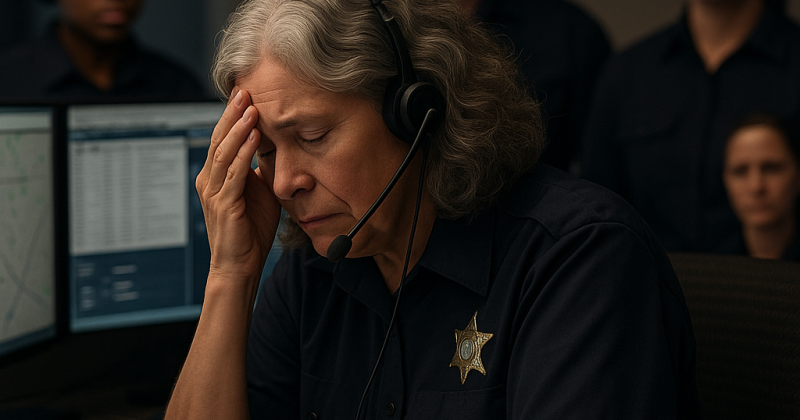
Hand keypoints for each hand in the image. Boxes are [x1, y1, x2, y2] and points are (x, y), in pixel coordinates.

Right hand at [196, 88, 280, 282]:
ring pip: (224, 152)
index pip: (223, 138)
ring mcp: (214, 192)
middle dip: (232, 114)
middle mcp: (209, 180)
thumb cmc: (250, 230)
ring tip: (251, 108)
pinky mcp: (224, 204)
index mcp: (215, 176)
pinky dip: (244, 153)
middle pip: (219, 139)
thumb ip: (260, 169)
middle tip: (245, 90)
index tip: (246, 94)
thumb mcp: (258, 192)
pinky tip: (255, 136)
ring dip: (239, 128)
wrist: (240, 265)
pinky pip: (234, 173)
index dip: (233, 116)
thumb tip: (273, 147)